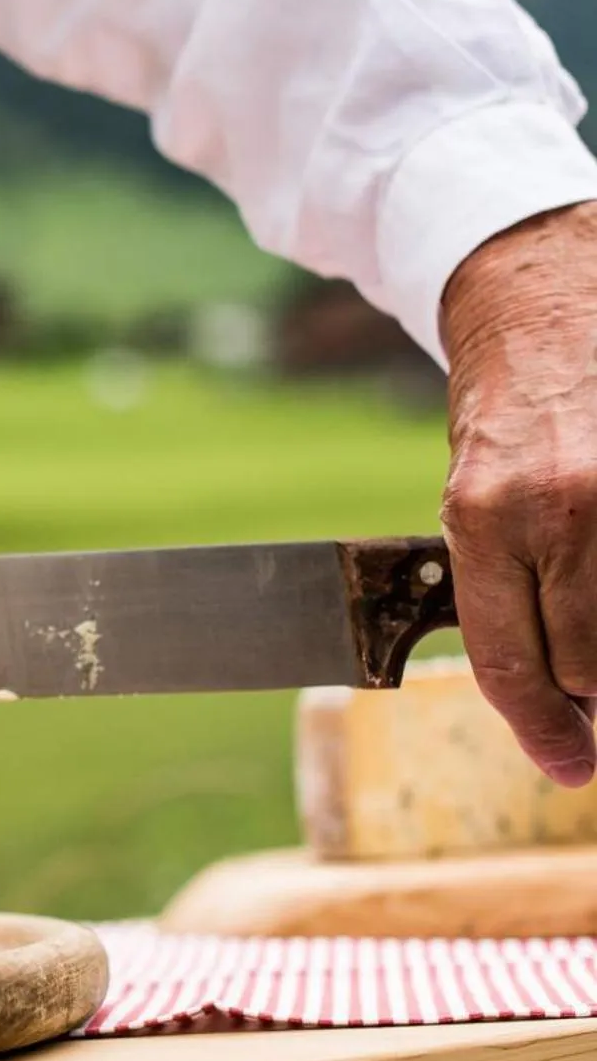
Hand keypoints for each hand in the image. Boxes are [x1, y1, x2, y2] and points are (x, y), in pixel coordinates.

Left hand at [441, 200, 596, 785]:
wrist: (544, 294)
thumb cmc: (505, 406)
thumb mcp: (475, 497)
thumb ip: (505, 586)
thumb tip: (555, 692)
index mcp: (485, 518)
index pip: (512, 661)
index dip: (542, 729)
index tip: (565, 766)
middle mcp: (560, 508)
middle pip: (588, 665)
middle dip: (592, 700)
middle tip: (595, 715)